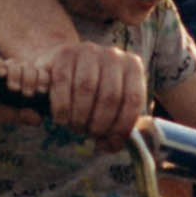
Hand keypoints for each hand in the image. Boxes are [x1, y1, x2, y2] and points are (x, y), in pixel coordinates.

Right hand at [1, 36, 146, 143]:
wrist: (63, 67)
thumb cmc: (93, 92)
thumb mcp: (111, 105)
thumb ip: (118, 124)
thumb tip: (113, 145)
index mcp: (132, 67)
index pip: (133, 99)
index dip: (122, 125)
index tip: (110, 140)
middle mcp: (113, 55)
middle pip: (110, 97)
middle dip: (99, 123)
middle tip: (89, 134)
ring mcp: (89, 51)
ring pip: (86, 90)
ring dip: (80, 116)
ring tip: (76, 127)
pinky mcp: (64, 54)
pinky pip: (63, 84)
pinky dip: (62, 108)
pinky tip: (62, 118)